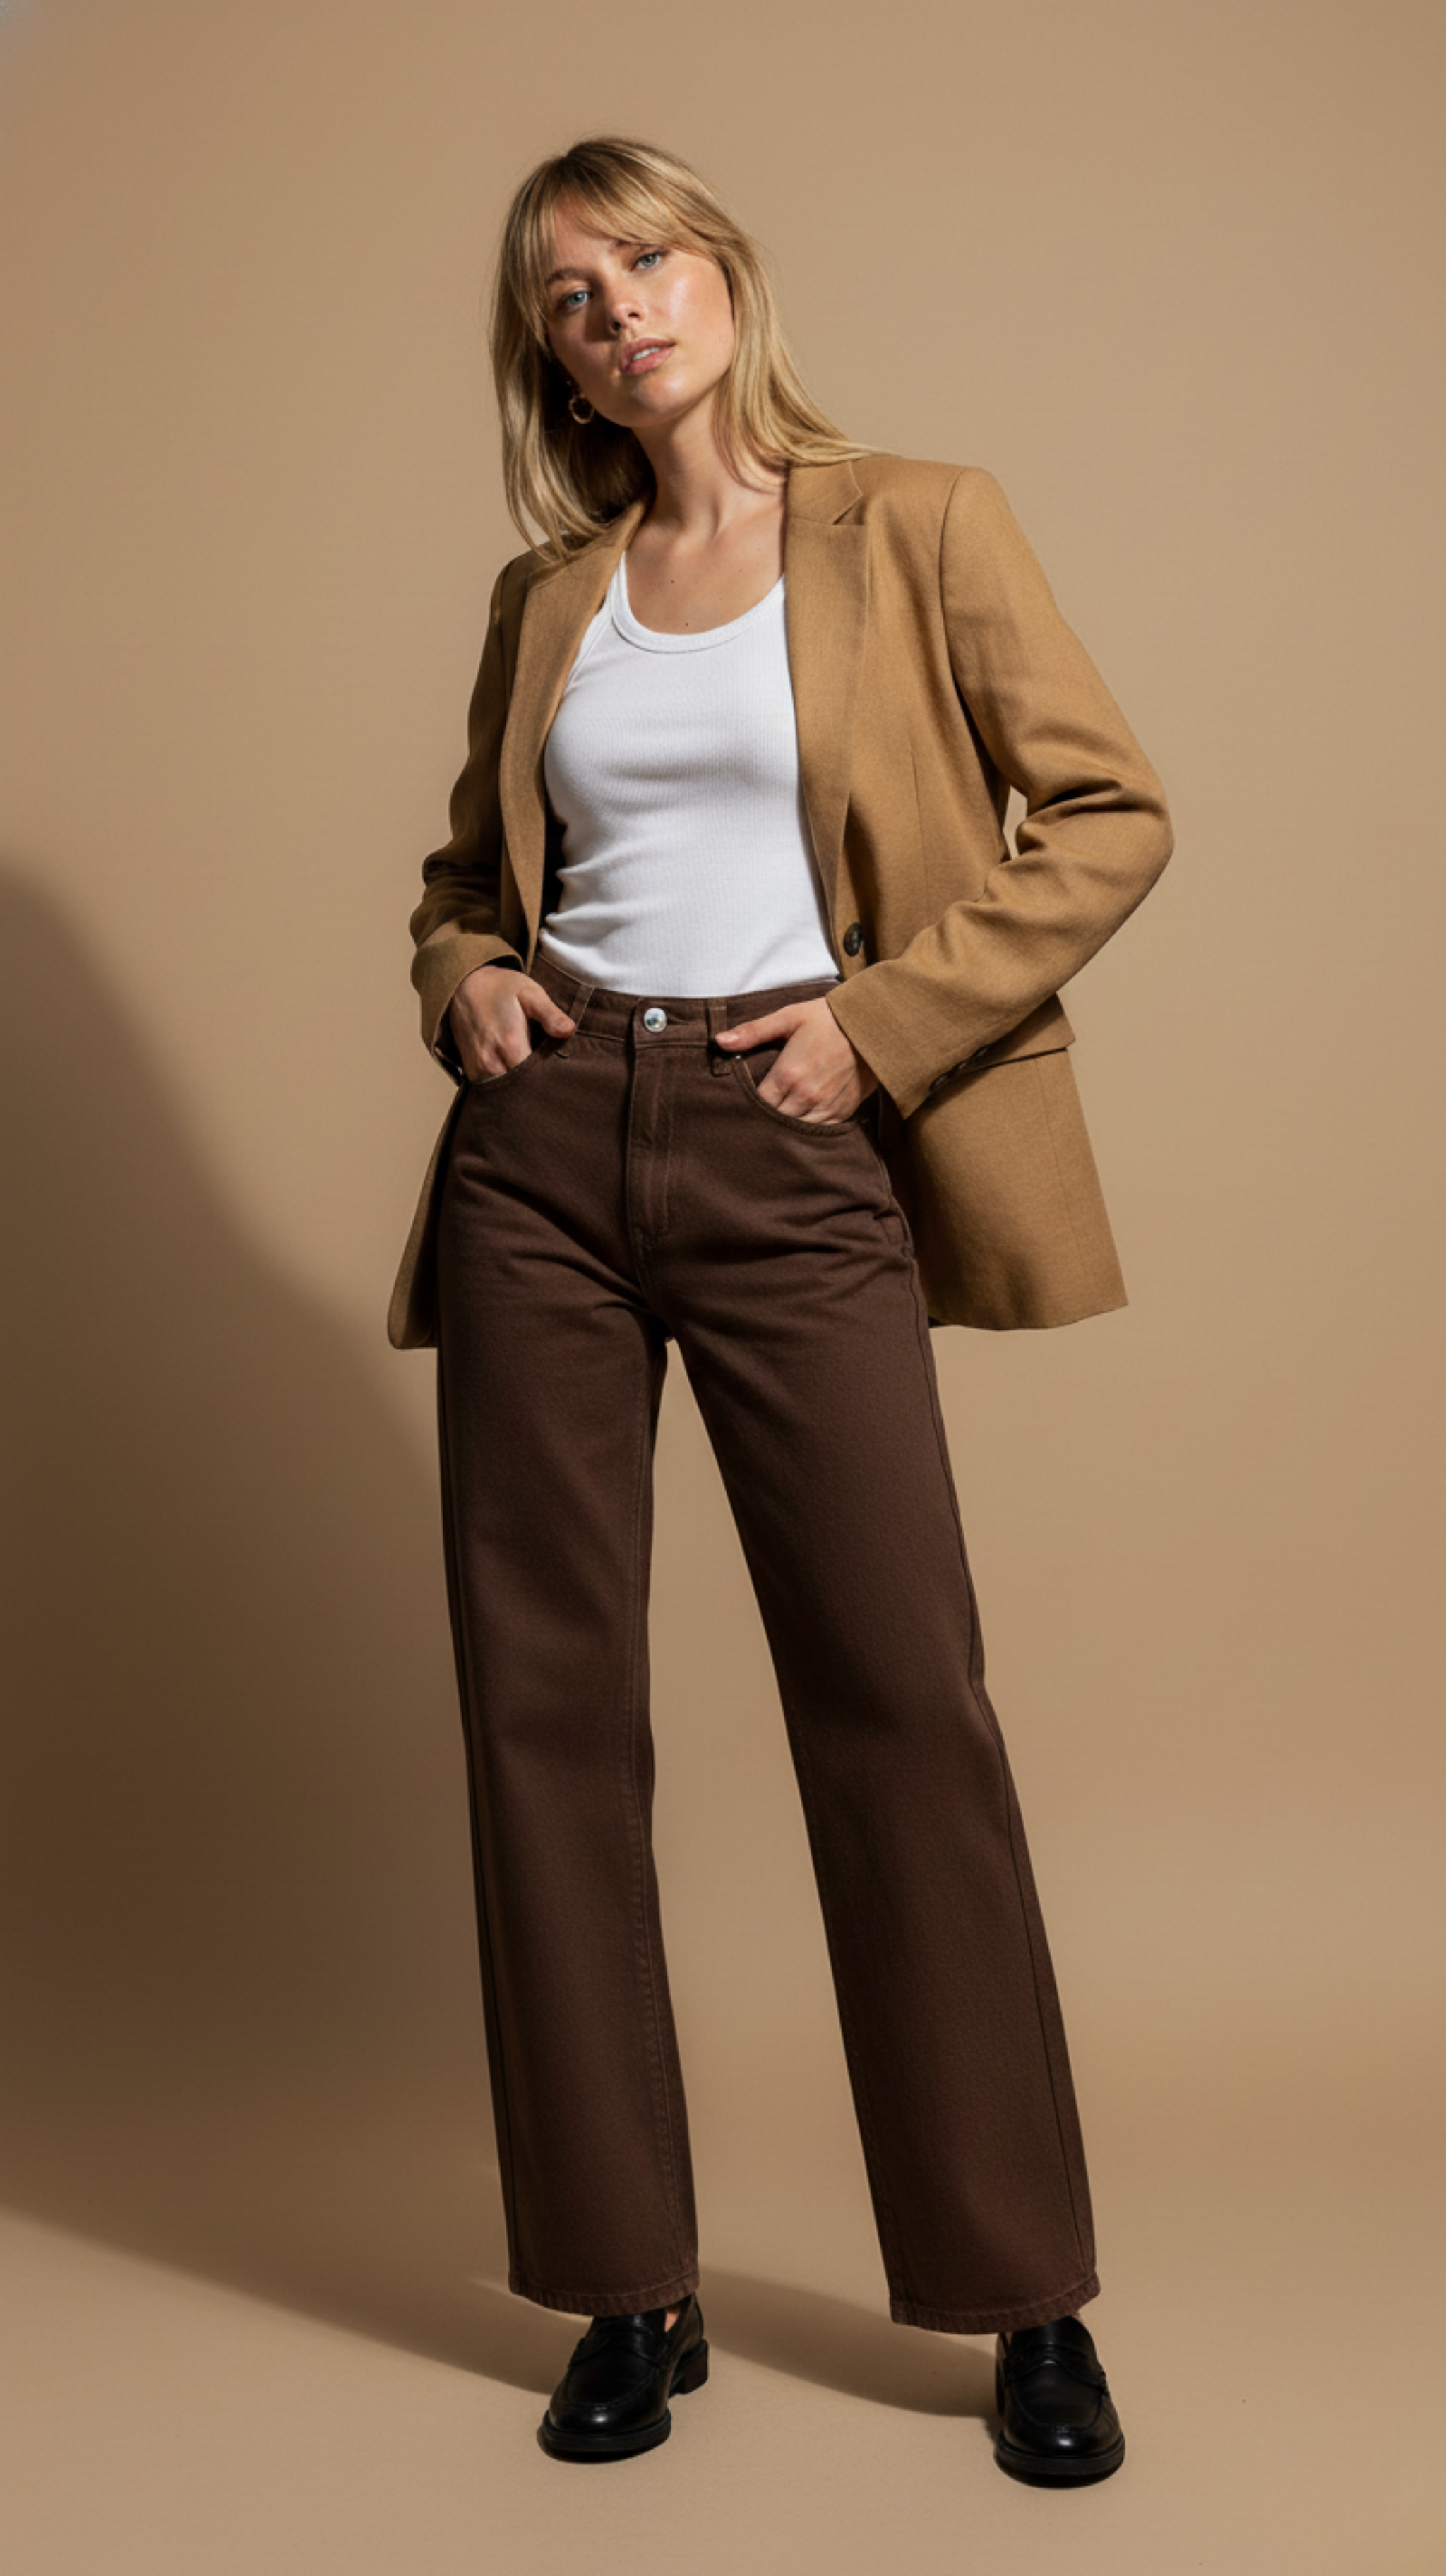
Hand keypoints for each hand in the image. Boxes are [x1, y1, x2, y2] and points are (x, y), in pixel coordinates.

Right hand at [448, 963, 574, 1079]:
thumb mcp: (530, 993)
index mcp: (511, 1045)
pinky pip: (493, 1089)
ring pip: (507, 1093)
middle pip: (522, 1090)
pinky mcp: (472, 1072)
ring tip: (535, 1077)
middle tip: (552, 1078)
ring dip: (521, 1088)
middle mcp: (492, 1062)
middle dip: (538, 1087)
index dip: (551, 1078)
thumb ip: (550, 1014)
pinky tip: (517, 1076)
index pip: (537, 1078)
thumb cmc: (501, 989)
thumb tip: (569, 1030)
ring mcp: (479, 1069)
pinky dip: (506, 1087)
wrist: (464, 987)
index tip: (562, 1073)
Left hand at [715, 996, 877, 1122]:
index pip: (757, 1104)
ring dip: (784, 1128)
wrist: (872, 1026)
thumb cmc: (827, 1019)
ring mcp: (825, 1107)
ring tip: (774, 1123)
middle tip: (753, 1117)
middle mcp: (805, 1096)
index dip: (747, 1106)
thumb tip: (719, 1042)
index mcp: (788, 1074)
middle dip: (763, 1119)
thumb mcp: (788, 1017)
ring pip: (794, 1131)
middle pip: (773, 1121)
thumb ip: (752, 1032)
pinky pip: (818, 1132)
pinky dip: (806, 1131)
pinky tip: (797, 1125)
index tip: (740, 1104)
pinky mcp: (841, 1112)